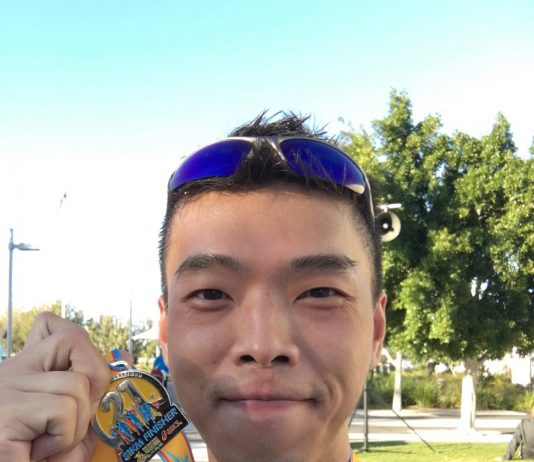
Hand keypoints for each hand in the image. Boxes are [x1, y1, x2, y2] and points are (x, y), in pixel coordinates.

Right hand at [0, 312, 110, 460]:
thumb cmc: (27, 450)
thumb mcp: (57, 418)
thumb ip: (86, 391)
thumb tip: (126, 357)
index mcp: (19, 370)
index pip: (50, 325)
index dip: (80, 344)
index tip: (85, 377)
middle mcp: (10, 373)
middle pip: (77, 344)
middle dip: (91, 387)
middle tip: (69, 424)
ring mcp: (6, 393)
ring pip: (77, 386)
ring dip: (74, 426)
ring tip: (44, 446)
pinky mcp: (4, 421)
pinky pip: (62, 412)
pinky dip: (61, 441)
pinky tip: (33, 455)